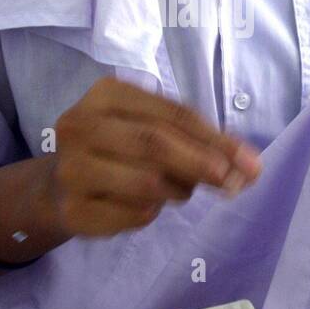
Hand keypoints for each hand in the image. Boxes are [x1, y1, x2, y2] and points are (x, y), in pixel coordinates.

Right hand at [47, 77, 261, 236]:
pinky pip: (133, 215)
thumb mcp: (152, 130)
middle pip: (156, 144)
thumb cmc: (118, 151)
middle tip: (235, 183)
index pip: (173, 114)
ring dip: (177, 191)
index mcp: (106, 94)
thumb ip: (196, 141)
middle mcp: (80, 125)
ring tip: (179, 191)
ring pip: (147, 182)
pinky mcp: (72, 209)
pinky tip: (146, 207)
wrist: (59, 186)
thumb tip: (248, 166)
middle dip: (204, 164)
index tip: (251, 163)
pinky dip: (152, 214)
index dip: (216, 139)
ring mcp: (71, 168)